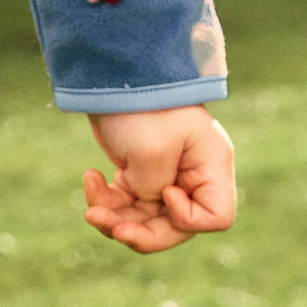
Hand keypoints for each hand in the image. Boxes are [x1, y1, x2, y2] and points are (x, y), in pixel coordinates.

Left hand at [82, 106, 236, 253]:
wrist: (110, 74)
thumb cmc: (140, 106)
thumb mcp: (150, 152)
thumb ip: (152, 191)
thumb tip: (146, 203)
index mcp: (210, 166)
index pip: (217, 217)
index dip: (187, 219)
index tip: (163, 192)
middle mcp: (192, 175)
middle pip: (175, 227)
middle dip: (140, 232)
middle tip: (109, 226)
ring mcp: (165, 175)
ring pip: (145, 220)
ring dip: (115, 220)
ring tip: (90, 209)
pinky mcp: (139, 172)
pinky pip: (125, 205)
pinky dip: (105, 200)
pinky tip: (90, 177)